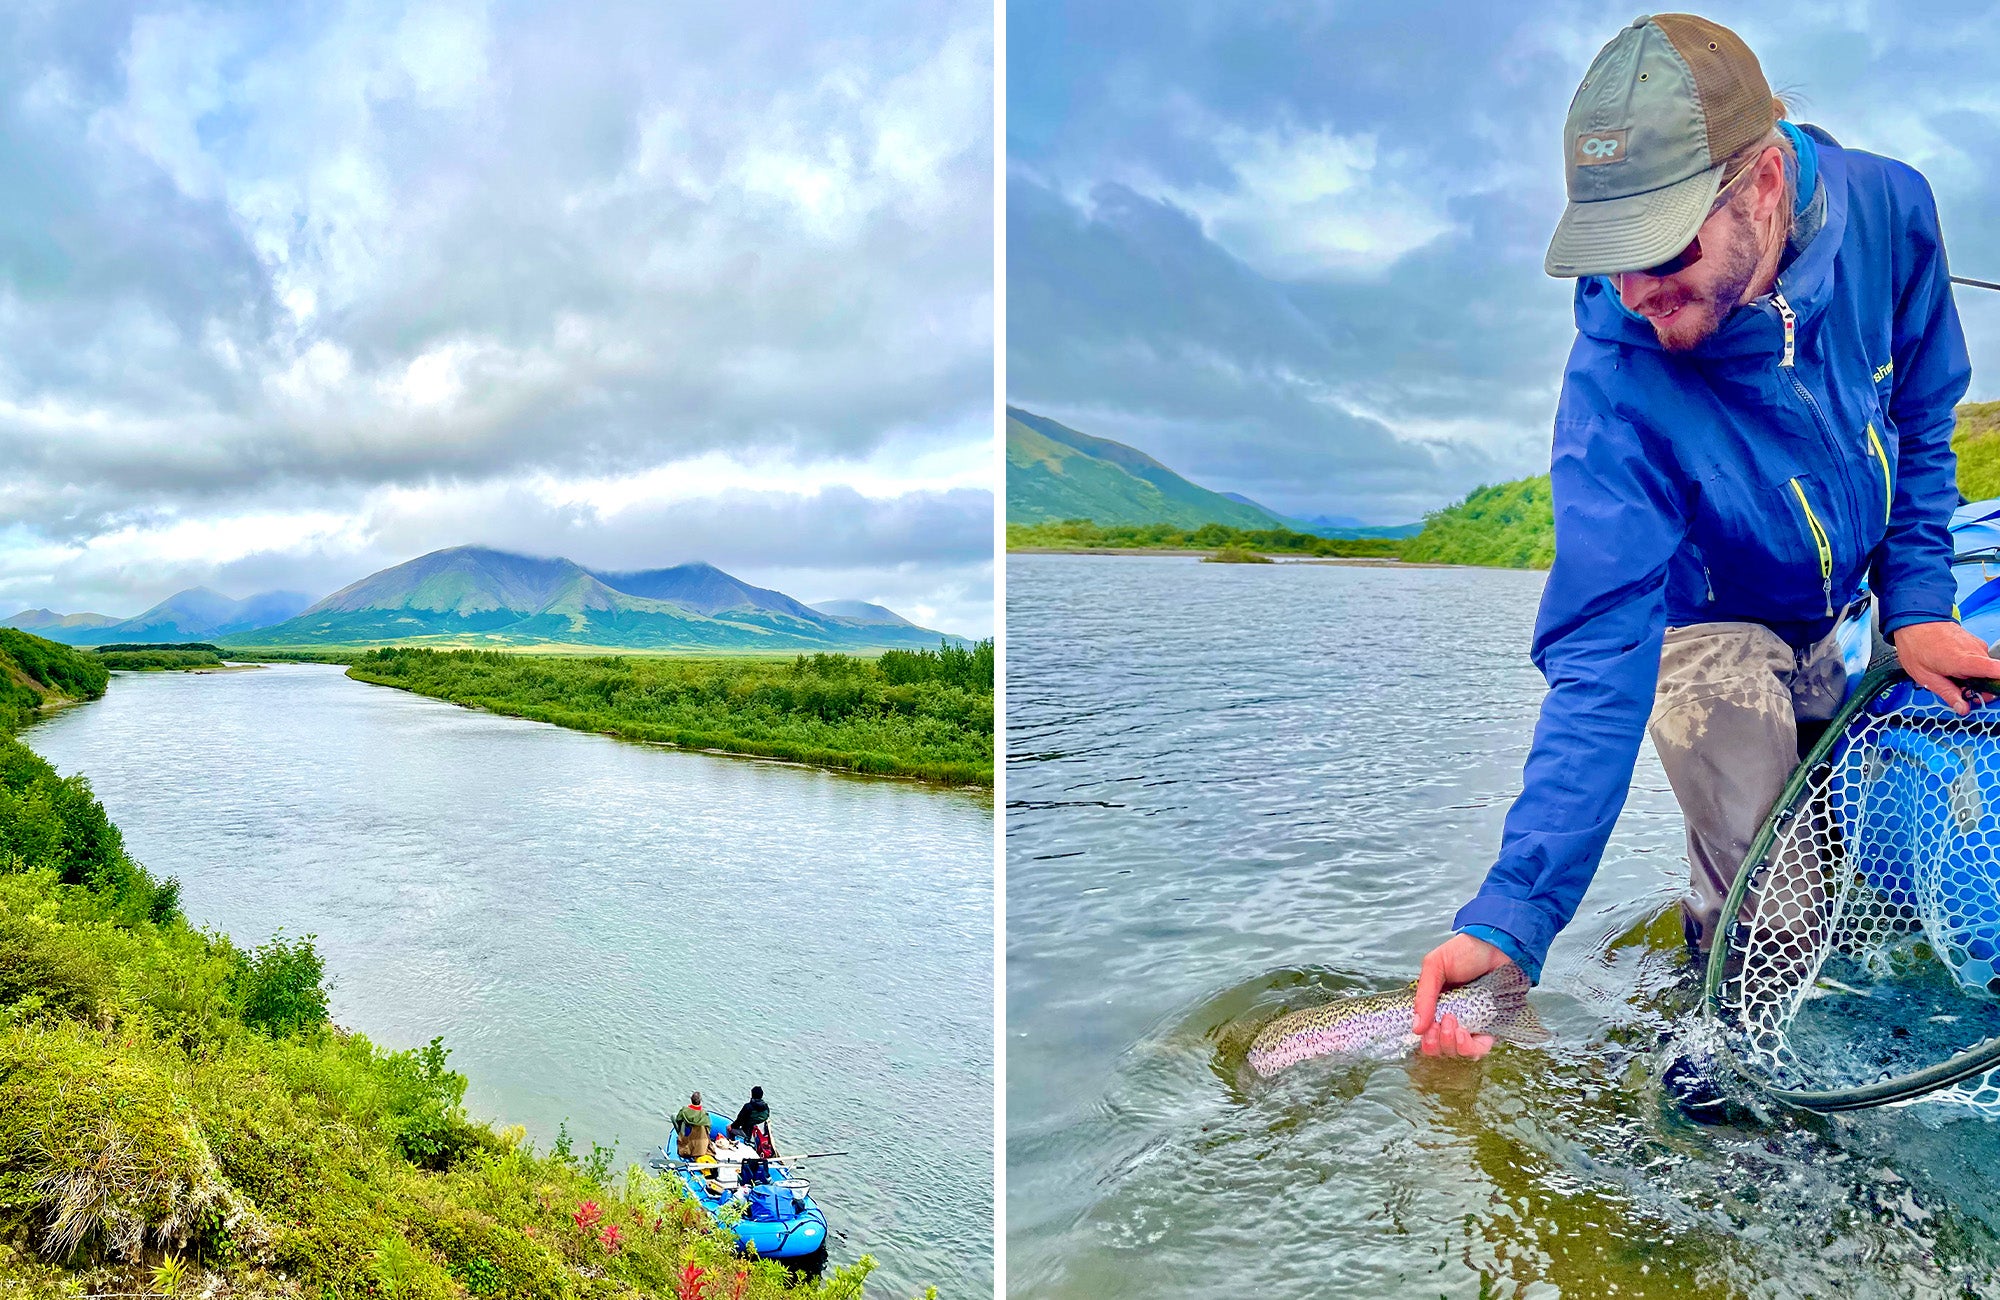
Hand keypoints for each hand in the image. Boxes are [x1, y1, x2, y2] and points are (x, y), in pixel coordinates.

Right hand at [1412, 933, 1510, 1058]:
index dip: (1424, 1039)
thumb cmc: (1465, 952)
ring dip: (1451, 1044)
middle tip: (1441, 1023)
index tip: (1426, 1029)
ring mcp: (1471, 1026)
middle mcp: (1452, 1020)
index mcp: (1435, 1006)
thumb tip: (1416, 1029)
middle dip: (1436, 1043)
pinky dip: (1469, 1048)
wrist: (1497, 947)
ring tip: (1454, 1023)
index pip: (1425, 1035)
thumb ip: (1424, 996)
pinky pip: (1479, 1051)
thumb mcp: (1435, 966)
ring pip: (1456, 1053)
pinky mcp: (1490, 1029)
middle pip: (1439, 1049)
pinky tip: (1465, 1034)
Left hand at [1893, 621, 1999, 715]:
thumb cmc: (1916, 646)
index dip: (1998, 680)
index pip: (1994, 670)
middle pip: (1990, 677)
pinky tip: (1954, 666)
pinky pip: (1980, 661)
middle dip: (1979, 688)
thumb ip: (1947, 693)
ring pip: (1985, 670)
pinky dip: (1971, 668)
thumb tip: (1963, 708)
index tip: (1995, 692)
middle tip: (1959, 690)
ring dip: (1973, 677)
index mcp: (1962, 660)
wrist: (1915, 620)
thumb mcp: (1925, 676)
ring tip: (1951, 674)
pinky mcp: (1977, 643)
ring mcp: (1978, 646)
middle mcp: (1975, 651)